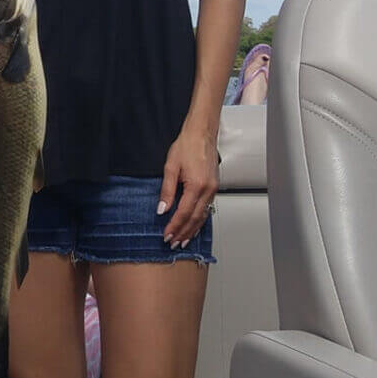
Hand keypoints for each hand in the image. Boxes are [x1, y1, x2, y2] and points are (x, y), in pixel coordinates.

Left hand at [158, 127, 218, 248]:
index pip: (183, 213)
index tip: (166, 235)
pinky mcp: (214, 188)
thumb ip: (166, 191)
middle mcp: (208, 190)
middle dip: (183, 233)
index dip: (174, 226)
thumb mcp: (170, 167)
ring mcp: (213, 190)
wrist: (201, 134)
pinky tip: (194, 226)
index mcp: (196, 185)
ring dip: (192, 230)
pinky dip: (200, 221)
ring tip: (183, 240)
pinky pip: (207, 209)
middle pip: (194, 219)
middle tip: (173, 243)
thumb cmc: (187, 146)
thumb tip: (162, 209)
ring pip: (203, 216)